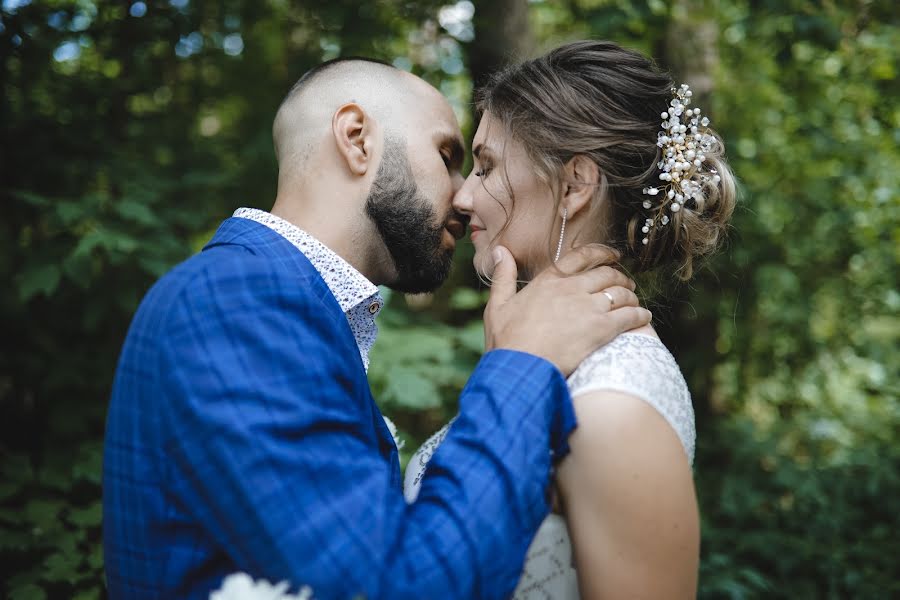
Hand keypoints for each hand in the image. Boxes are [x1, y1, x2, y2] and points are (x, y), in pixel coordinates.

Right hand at [484, 245, 650, 375]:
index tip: (613, 255)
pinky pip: (630, 315)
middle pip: (606, 273)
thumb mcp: (497, 305)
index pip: (580, 256)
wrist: (521, 367)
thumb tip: (500, 250)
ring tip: (634, 301)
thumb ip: (503, 275)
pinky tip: (644, 317)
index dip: (602, 252)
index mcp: (548, 281)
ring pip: (621, 292)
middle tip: (626, 282)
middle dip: (620, 275)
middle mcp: (571, 288)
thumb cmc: (506, 341)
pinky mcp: (601, 328)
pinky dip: (640, 314)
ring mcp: (588, 307)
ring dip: (631, 295)